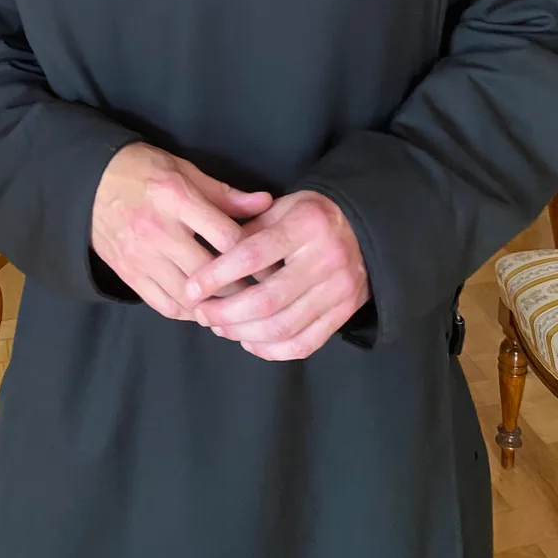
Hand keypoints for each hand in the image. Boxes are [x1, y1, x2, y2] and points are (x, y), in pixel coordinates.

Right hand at [92, 143, 272, 320]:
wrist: (88, 184)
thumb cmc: (142, 171)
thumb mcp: (183, 169)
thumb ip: (224, 193)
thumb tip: (266, 203)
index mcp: (175, 197)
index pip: (225, 236)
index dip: (253, 252)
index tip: (271, 261)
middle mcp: (158, 230)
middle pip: (210, 273)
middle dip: (242, 287)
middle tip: (264, 292)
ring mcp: (140, 256)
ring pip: (188, 296)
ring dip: (217, 305)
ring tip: (238, 305)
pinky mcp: (129, 274)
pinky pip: (164, 305)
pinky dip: (189, 312)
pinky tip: (205, 308)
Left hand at [182, 191, 368, 360]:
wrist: (365, 228)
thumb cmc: (311, 215)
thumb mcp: (282, 207)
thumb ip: (248, 229)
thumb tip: (208, 259)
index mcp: (306, 225)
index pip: (253, 255)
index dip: (217, 275)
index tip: (191, 288)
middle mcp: (326, 259)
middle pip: (266, 299)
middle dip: (226, 313)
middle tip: (202, 314)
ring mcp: (339, 290)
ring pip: (283, 326)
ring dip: (244, 334)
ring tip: (220, 328)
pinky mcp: (344, 313)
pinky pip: (305, 343)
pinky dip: (272, 350)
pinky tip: (250, 343)